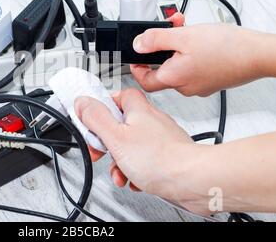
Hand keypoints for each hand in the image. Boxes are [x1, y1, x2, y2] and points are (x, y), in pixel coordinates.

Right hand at [75, 89, 204, 212]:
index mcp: (139, 110)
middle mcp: (152, 121)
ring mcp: (162, 139)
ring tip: (119, 172)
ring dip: (120, 161)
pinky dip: (136, 170)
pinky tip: (135, 180)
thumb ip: (96, 118)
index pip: (119, 95)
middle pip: (122, 124)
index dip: (103, 106)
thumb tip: (82, 102)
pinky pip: (145, 160)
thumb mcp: (116, 136)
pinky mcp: (169, 156)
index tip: (92, 119)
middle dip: (108, 142)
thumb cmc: (160, 158)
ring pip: (132, 146)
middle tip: (101, 151)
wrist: (192, 180)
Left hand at [132, 13, 266, 96]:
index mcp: (173, 78)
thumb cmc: (226, 48)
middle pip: (162, 69)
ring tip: (186, 28)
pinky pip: (192, 67)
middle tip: (166, 30)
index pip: (143, 80)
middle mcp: (184, 87)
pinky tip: (199, 39)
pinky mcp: (210, 81)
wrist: (258, 54)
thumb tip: (138, 44)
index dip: (137, 66)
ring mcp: (199, 85)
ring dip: (177, 45)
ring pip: (178, 65)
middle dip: (161, 46)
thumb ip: (155, 39)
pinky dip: (190, 52)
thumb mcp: (183, 36)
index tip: (137, 54)